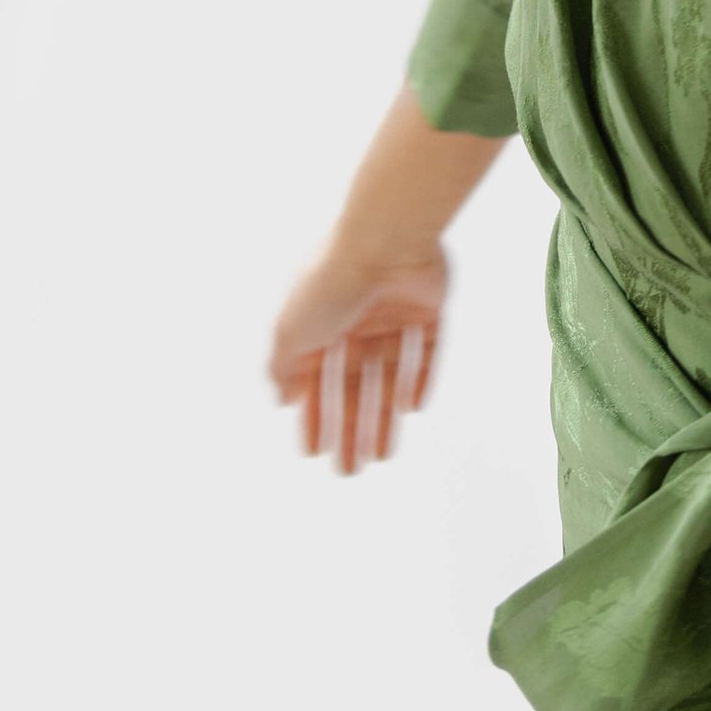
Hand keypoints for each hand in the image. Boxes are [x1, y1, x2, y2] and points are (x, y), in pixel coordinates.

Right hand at [268, 233, 445, 474]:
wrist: (386, 239)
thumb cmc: (332, 281)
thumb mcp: (292, 329)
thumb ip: (283, 365)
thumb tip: (282, 398)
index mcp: (320, 319)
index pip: (315, 380)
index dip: (314, 416)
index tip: (314, 452)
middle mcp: (355, 316)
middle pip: (352, 384)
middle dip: (349, 428)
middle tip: (348, 470)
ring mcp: (393, 311)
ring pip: (388, 375)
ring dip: (382, 416)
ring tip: (379, 458)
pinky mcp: (429, 305)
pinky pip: (425, 350)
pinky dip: (419, 378)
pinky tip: (410, 409)